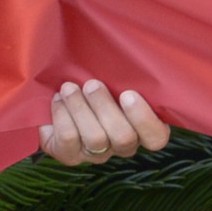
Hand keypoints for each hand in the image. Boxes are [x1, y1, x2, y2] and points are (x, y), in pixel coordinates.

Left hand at [40, 79, 167, 166]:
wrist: (55, 97)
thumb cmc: (91, 82)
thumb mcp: (112, 78)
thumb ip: (125, 76)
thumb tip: (130, 55)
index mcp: (142, 127)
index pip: (156, 138)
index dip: (144, 120)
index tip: (128, 94)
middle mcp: (122, 145)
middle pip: (124, 138)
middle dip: (105, 107)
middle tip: (92, 84)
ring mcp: (97, 154)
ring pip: (95, 139)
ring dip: (80, 108)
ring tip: (69, 88)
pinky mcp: (70, 156)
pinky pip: (69, 140)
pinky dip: (62, 115)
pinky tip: (58, 99)